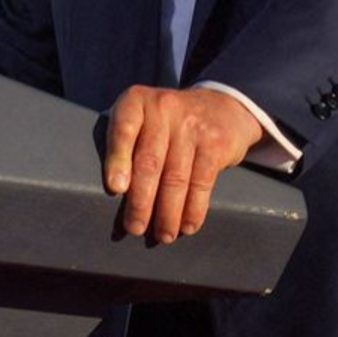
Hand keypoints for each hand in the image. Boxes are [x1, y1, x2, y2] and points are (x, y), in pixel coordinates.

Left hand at [103, 85, 261, 243]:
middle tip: (135, 228)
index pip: (123, 129)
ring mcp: (192, 126)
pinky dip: (194, 209)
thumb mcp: (142, 118)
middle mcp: (164, 108)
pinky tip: (188, 225)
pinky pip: (202, 182)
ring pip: (176, 178)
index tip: (116, 189)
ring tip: (162, 235)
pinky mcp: (216, 144)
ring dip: (168, 214)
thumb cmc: (168, 123)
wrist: (222, 105)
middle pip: (149, 162)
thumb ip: (124, 145)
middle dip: (141, 202)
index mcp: (137, 101)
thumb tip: (115, 195)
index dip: (117, 160)